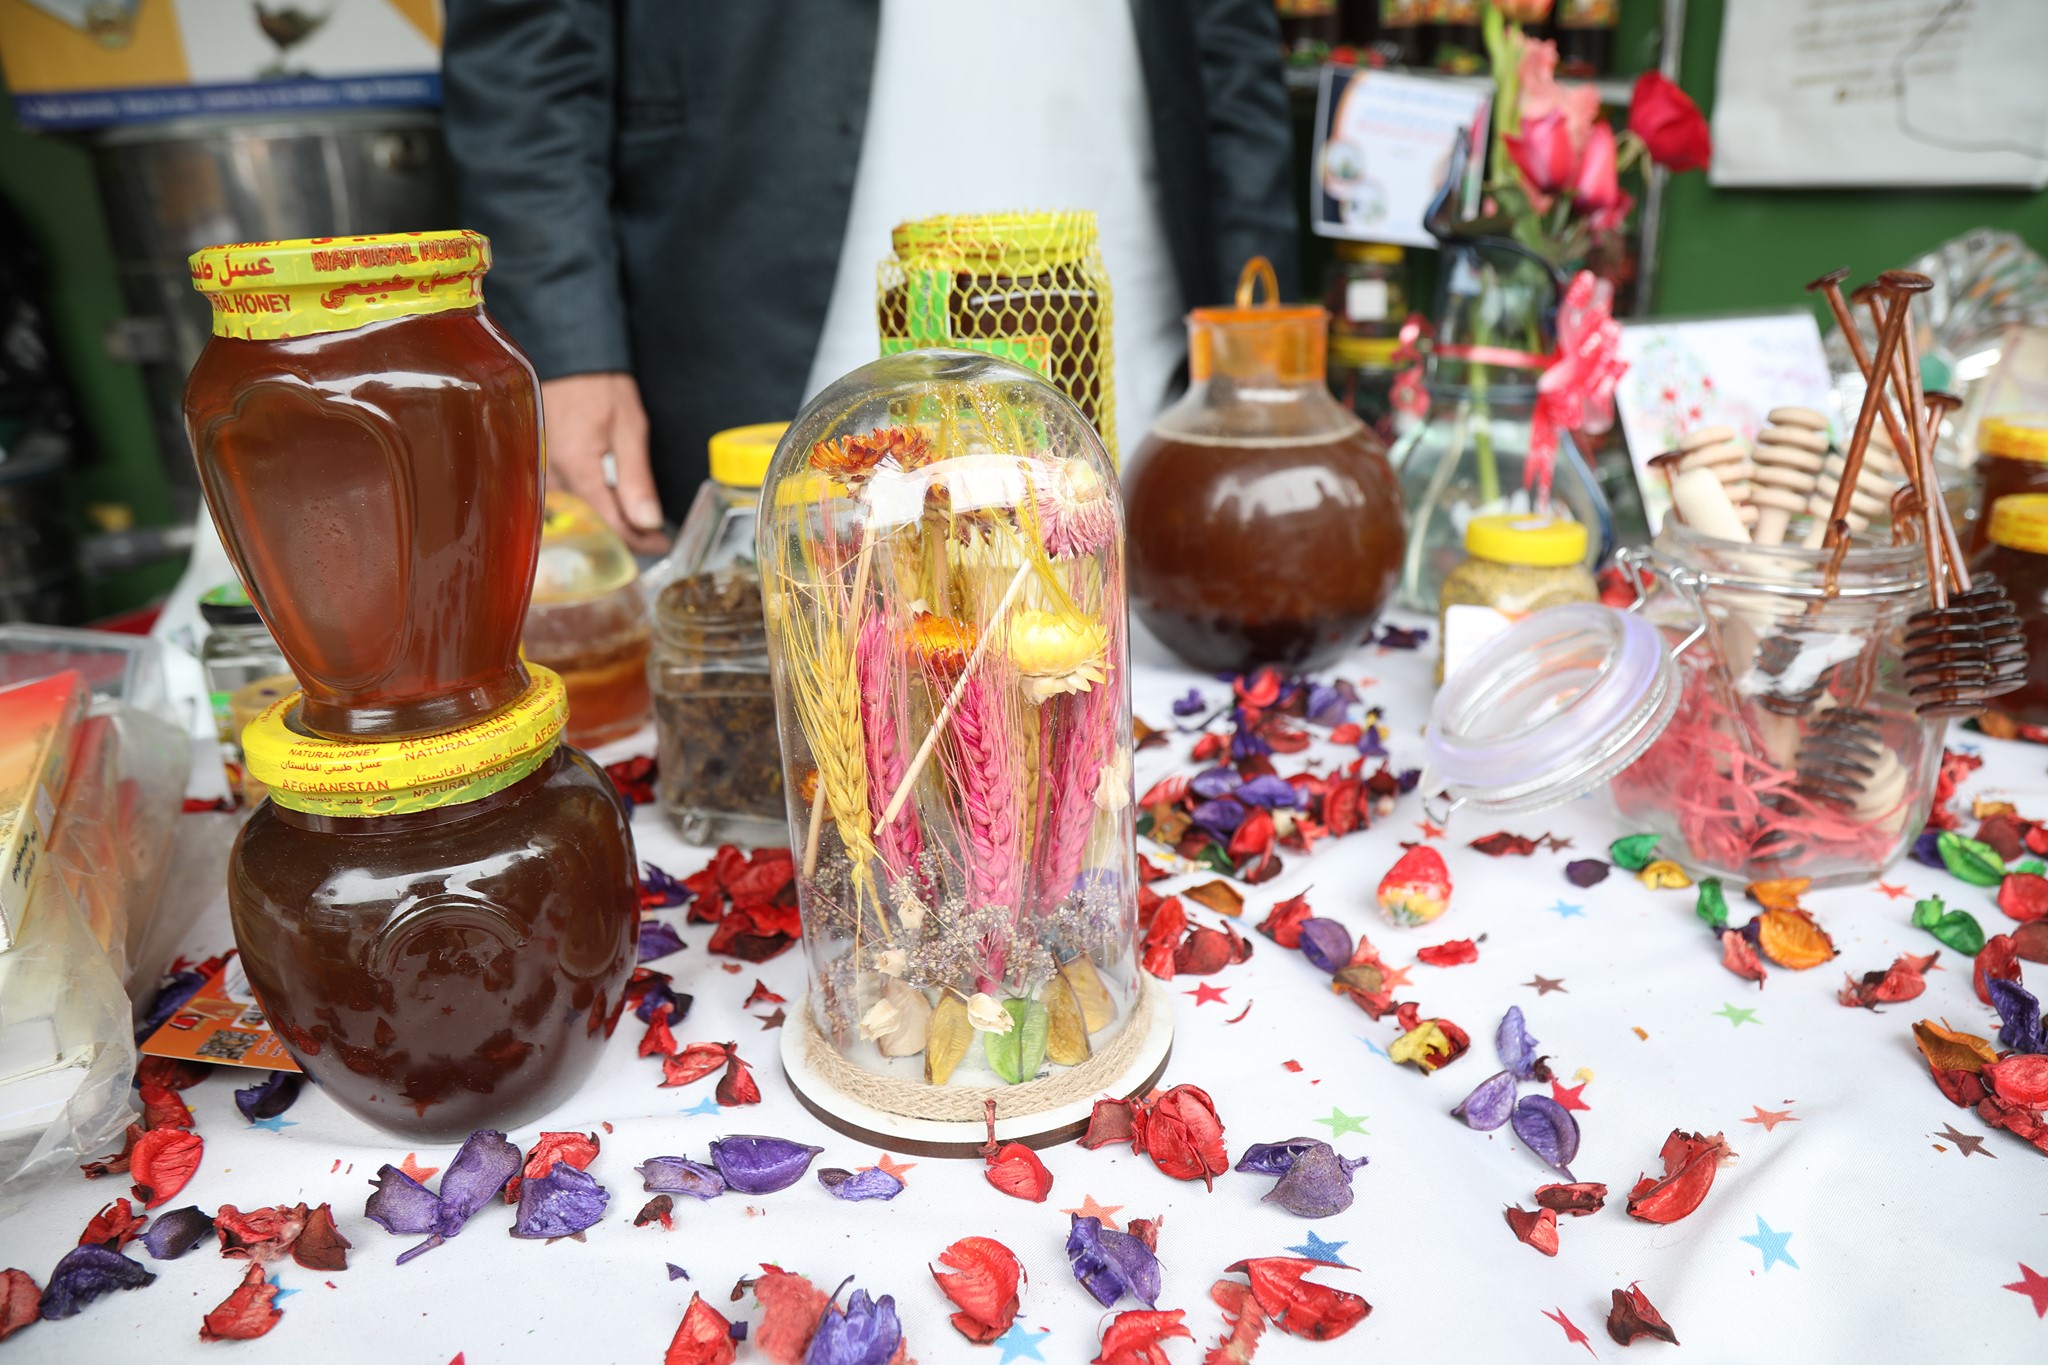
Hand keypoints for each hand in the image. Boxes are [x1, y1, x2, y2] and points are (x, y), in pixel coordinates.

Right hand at [539, 372, 667, 552]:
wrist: (567, 355)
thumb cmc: (599, 385)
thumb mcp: (630, 427)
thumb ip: (636, 479)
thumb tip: (646, 522)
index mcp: (576, 471)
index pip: (611, 526)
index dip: (639, 541)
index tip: (661, 544)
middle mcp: (552, 479)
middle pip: (592, 525)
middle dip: (624, 534)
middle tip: (652, 535)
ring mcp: (541, 474)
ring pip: (577, 516)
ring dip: (606, 521)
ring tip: (634, 521)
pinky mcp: (539, 467)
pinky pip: (565, 499)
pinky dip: (589, 506)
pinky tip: (606, 502)